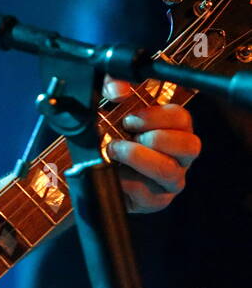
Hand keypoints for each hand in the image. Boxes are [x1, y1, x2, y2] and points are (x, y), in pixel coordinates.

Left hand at [103, 78, 201, 212]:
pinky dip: (124, 180)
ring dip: (137, 157)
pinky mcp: (155, 201)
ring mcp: (170, 181)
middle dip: (155, 138)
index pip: (182, 119)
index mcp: (174, 130)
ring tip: (115, 150)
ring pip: (168, 170)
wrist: (97, 174)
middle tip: (127, 136)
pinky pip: (146, 192)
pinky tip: (113, 173)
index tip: (130, 119)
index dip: (156, 116)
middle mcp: (179, 156)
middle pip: (190, 145)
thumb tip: (118, 89)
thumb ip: (112, 86)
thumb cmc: (110, 139)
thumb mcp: (109, 108)